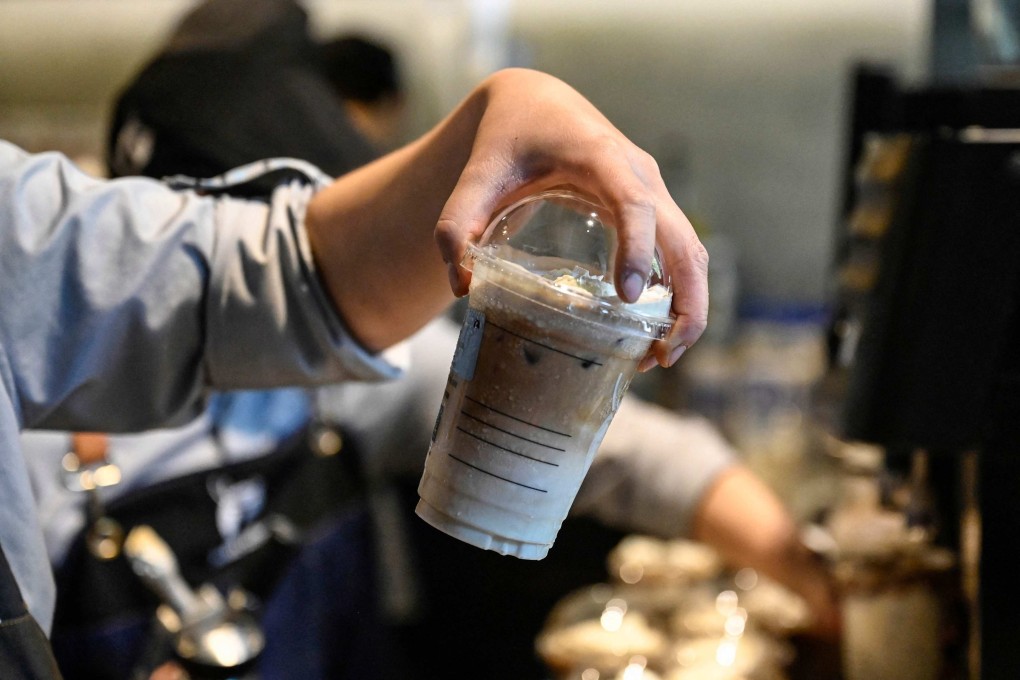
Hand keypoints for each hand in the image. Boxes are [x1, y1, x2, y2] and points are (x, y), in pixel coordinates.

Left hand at [307, 68, 707, 359]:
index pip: (633, 204)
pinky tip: (654, 334)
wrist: (537, 104)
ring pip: (691, 252)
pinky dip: (679, 294)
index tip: (629, 296)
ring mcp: (653, 190)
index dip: (636, 248)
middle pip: (683, 240)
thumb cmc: (507, 138)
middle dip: (685, 302)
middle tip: (661, 356)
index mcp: (600, 157)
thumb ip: (456, 223)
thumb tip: (462, 286)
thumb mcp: (475, 174)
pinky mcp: (654, 207)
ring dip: (689, 306)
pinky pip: (680, 253)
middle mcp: (639, 174)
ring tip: (659, 358)